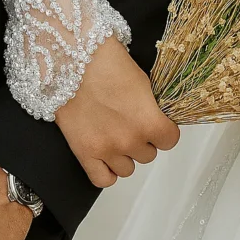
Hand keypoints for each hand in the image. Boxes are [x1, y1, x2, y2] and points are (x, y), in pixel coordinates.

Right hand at [55, 36, 179, 187]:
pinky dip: (107, 172)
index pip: (170, 140)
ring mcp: (106, 149)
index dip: (164, 131)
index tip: (157, 124)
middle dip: (142, 140)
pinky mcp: (84, 152)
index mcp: (149, 121)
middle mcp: (129, 140)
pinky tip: (106, 158)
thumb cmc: (105, 63)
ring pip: (128, 169)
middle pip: (148, 155)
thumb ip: (152, 109)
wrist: (70, 59)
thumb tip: (157, 121)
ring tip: (115, 137)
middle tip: (130, 124)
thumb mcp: (142, 83)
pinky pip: (103, 179)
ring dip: (125, 156)